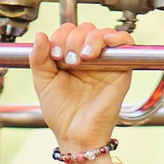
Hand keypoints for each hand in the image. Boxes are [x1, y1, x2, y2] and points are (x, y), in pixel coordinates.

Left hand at [29, 23, 134, 153]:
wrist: (75, 134)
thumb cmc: (61, 113)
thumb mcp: (43, 82)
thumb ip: (38, 58)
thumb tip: (40, 35)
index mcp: (69, 57)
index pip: (68, 31)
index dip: (60, 37)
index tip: (54, 55)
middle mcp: (88, 57)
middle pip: (85, 29)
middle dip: (73, 39)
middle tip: (68, 60)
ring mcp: (105, 61)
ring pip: (102, 32)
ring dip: (90, 39)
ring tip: (83, 57)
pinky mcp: (121, 69)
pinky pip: (126, 42)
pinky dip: (116, 37)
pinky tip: (100, 50)